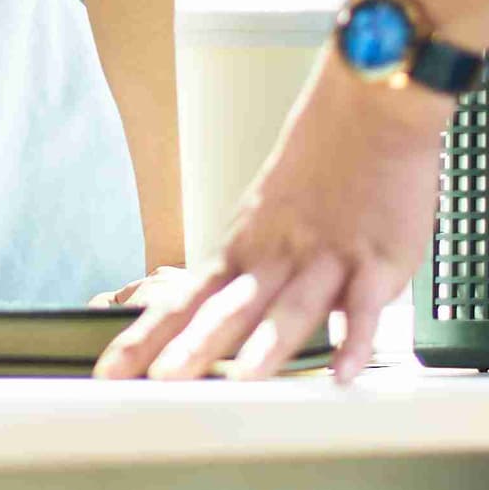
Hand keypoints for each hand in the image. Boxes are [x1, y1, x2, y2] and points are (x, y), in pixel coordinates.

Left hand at [98, 55, 448, 384]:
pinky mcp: (376, 260)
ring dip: (267, 343)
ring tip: (243, 379)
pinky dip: (355, 340)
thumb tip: (225, 316)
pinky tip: (343, 372)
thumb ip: (253, 270)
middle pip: (228, 308)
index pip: (184, 300)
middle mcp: (277, 256)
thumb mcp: (268, 213)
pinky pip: (365, 306)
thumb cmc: (323, 159)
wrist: (370, 107)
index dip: (146, 337)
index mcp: (245, 247)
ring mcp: (325, 258)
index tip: (112, 371)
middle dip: (195, 347)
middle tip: (163, 382)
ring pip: (291, 306)